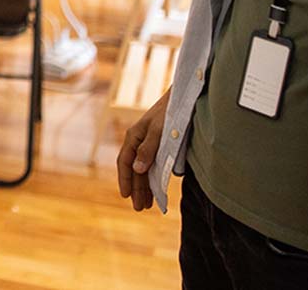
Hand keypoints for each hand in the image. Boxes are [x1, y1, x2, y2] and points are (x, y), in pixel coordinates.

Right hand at [116, 87, 170, 210]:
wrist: (182, 98)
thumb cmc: (169, 112)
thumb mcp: (159, 131)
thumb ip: (148, 150)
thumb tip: (137, 169)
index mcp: (133, 136)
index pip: (125, 162)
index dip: (125, 180)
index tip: (126, 196)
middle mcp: (138, 141)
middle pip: (134, 169)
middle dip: (135, 188)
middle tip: (139, 208)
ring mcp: (148, 143)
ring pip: (143, 169)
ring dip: (143, 186)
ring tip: (146, 204)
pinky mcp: (159, 145)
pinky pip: (152, 165)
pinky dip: (152, 178)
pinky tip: (156, 189)